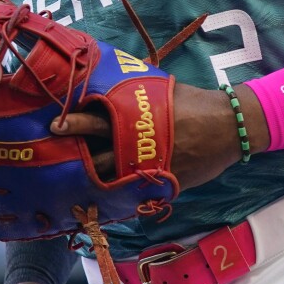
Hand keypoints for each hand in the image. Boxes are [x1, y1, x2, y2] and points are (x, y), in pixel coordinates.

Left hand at [51, 83, 269, 189]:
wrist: (229, 126)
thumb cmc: (196, 103)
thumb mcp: (163, 90)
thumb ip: (137, 92)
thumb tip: (114, 87)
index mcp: (139, 116)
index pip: (99, 118)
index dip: (77, 121)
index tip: (57, 122)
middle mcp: (140, 142)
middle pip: (98, 147)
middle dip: (75, 147)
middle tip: (54, 145)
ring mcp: (149, 165)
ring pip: (112, 174)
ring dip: (91, 175)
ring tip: (68, 178)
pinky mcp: (162, 182)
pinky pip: (134, 191)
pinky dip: (118, 193)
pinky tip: (102, 197)